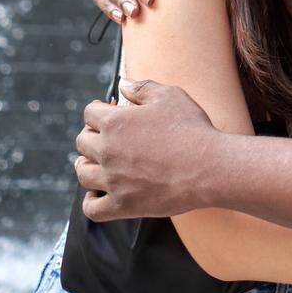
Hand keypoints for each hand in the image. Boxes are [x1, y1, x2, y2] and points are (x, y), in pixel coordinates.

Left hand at [75, 78, 217, 219]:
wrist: (209, 168)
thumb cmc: (192, 130)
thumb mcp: (170, 96)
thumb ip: (142, 87)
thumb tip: (123, 84)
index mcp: (115, 122)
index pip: (89, 113)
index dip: (98, 110)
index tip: (107, 112)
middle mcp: (107, 150)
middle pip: (82, 142)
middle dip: (91, 136)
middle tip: (104, 137)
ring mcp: (113, 180)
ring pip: (82, 173)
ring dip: (86, 165)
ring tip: (96, 164)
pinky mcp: (122, 205)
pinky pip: (92, 208)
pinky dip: (91, 201)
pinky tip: (98, 194)